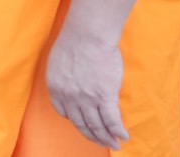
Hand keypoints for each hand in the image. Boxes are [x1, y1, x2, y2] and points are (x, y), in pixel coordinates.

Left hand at [46, 27, 128, 148]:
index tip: (83, 125)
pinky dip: (118, 131)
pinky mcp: (105, 96)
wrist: (87, 35)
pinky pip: (112, 120)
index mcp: (56, 87)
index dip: (75, 121)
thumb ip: (64, 77)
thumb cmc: (75, 41)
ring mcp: (87, 98)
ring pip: (97, 125)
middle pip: (81, 123)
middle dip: (92, 135)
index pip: (64, 112)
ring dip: (106, 138)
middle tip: (101, 143)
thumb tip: (71, 82)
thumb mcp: (58, 61)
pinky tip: (124, 136)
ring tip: (115, 144)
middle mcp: (69, 97)